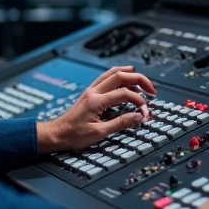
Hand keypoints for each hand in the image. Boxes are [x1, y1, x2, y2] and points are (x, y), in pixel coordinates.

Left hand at [36, 66, 156, 153]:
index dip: (139, 102)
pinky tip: (126, 84)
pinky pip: (107, 78)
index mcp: (96, 101)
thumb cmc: (73, 135)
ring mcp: (91, 90)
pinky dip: (120, 77)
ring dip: (130, 75)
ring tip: (142, 82)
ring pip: (113, 72)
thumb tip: (138, 117)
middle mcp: (94, 91)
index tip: (145, 113)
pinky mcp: (90, 93)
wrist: (56, 134)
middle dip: (139, 80)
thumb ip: (120, 123)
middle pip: (120, 75)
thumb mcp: (99, 133)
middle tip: (152, 90)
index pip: (125, 94)